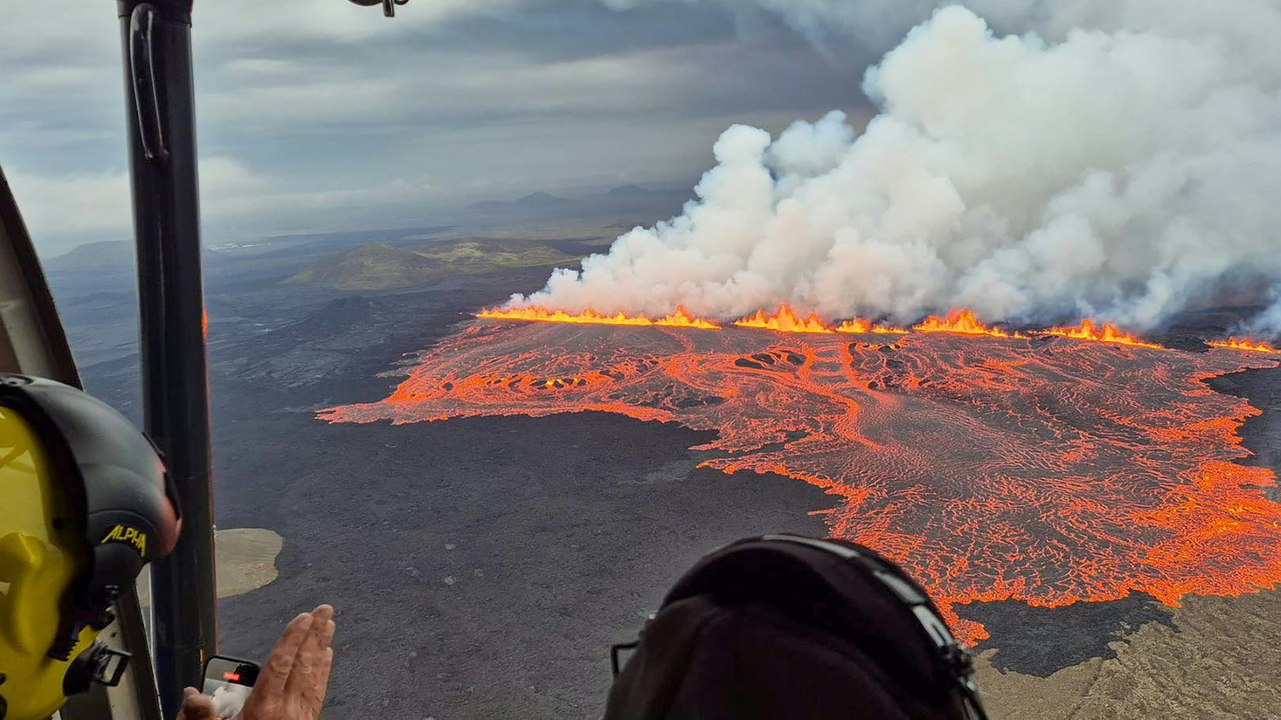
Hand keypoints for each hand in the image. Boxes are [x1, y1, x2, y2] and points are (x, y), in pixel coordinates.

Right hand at [176, 605, 335, 719]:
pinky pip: (318, 692)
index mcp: (264, 710)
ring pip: (314, 675)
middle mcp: (287, 710)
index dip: (292, 639)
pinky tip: (326, 659)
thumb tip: (193, 695)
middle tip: (325, 610)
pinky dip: (323, 672)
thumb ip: (203, 716)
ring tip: (329, 626)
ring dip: (322, 648)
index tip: (302, 618)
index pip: (281, 665)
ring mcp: (301, 717)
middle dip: (314, 635)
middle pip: (303, 664)